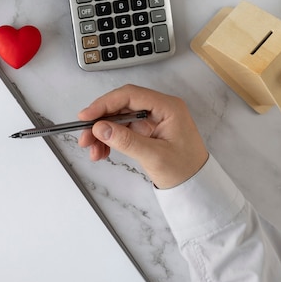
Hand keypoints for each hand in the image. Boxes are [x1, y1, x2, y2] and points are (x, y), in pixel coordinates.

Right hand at [77, 84, 208, 188]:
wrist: (196, 185)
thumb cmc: (185, 169)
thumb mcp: (154, 156)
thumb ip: (126, 140)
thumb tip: (100, 128)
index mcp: (167, 107)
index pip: (129, 96)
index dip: (104, 104)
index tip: (86, 117)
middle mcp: (159, 109)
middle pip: (120, 106)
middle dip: (99, 122)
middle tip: (85, 137)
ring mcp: (152, 120)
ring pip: (118, 119)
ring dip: (101, 133)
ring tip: (93, 151)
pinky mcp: (146, 131)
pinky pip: (121, 130)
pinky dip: (109, 140)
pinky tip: (102, 152)